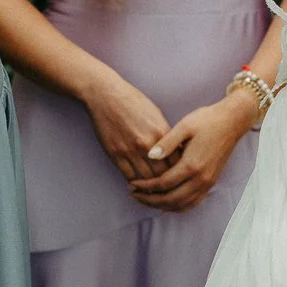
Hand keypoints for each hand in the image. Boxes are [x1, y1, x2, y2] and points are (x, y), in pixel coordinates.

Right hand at [80, 72, 177, 186]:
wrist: (107, 95)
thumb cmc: (133, 101)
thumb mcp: (156, 114)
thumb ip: (165, 134)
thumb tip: (175, 151)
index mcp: (161, 133)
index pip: (177, 161)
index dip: (180, 171)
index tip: (180, 177)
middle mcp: (147, 144)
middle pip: (163, 173)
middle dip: (168, 182)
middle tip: (170, 188)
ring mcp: (130, 150)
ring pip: (147, 179)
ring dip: (151, 186)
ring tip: (155, 190)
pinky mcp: (115, 153)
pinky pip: (128, 176)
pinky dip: (135, 183)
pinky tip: (138, 185)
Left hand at [127, 89, 258, 211]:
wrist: (232, 122)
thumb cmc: (207, 120)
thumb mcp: (184, 126)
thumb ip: (166, 142)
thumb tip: (149, 156)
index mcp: (191, 164)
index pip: (163, 184)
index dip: (145, 186)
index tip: (131, 184)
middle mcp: (201, 178)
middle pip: (171, 199)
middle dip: (150, 200)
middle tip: (134, 194)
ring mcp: (208, 183)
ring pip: (182, 205)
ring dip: (162, 206)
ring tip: (146, 199)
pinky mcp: (211, 182)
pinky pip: (193, 203)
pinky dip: (178, 206)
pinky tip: (166, 202)